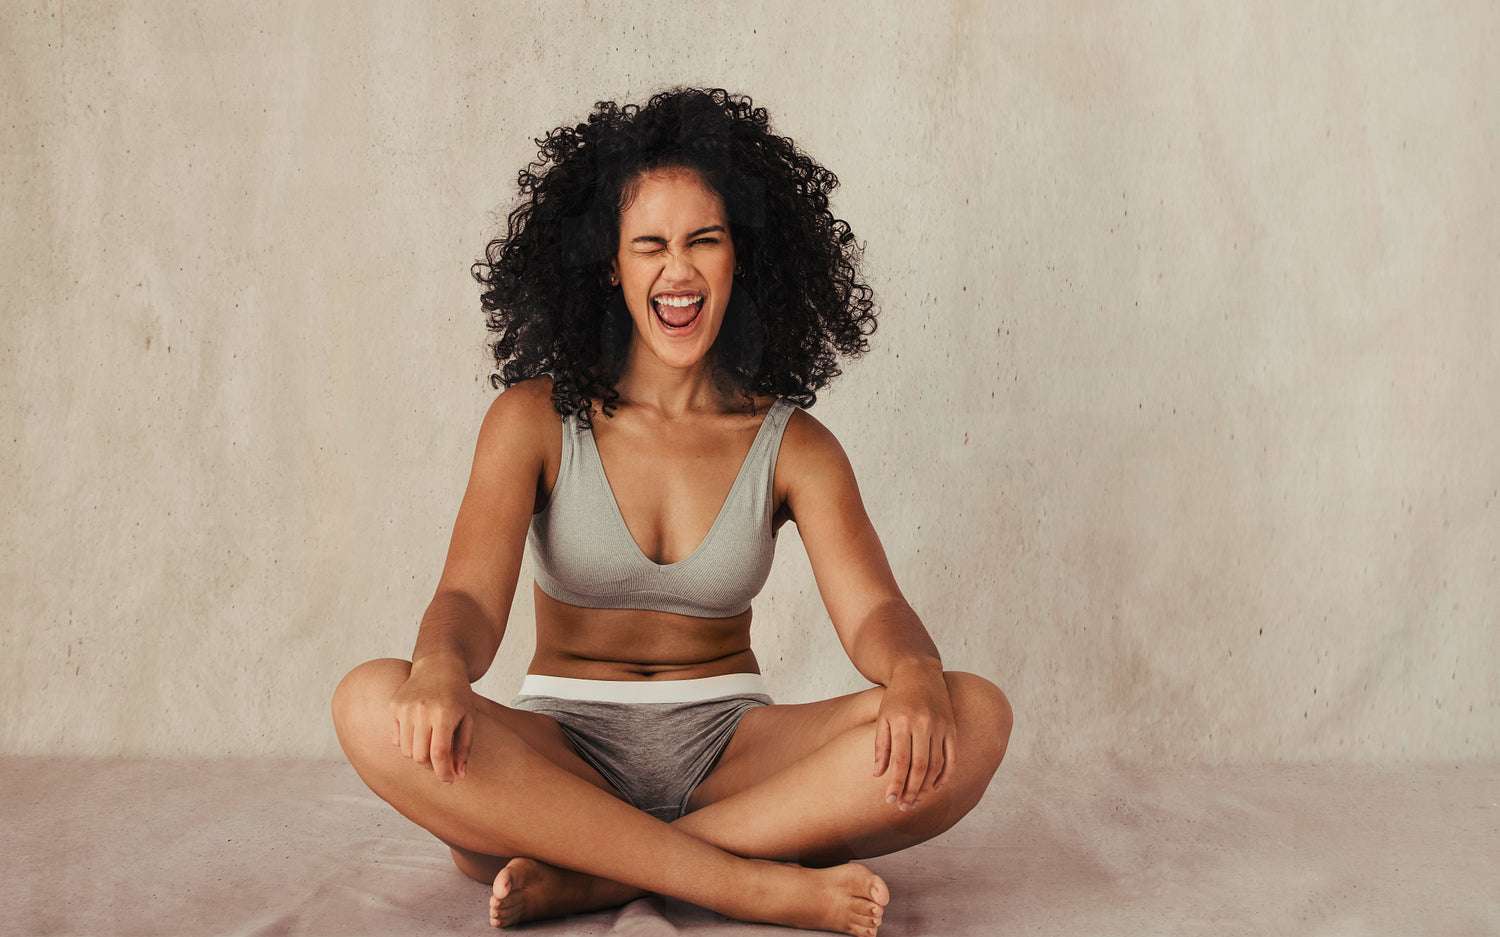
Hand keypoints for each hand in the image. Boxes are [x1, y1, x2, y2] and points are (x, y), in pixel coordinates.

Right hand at [388, 660, 475, 784]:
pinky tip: (418, 730)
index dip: (442, 772)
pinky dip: (405, 742)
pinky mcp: (393, 706)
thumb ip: (464, 747)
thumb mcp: (468, 718)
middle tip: (440, 760)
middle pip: (420, 756)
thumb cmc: (457, 694)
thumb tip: (460, 775)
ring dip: (418, 754)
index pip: (439, 754)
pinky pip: (395, 739)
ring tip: (430, 743)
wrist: (438, 665)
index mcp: (444, 714)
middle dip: (430, 765)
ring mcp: (405, 708)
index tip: (447, 782)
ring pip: (405, 751)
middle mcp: (422, 711)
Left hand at [873, 666, 954, 809]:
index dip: (896, 783)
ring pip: (936, 765)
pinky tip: (936, 788)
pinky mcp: (952, 727)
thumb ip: (881, 746)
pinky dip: (945, 775)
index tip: (890, 800)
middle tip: (903, 806)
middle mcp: (923, 725)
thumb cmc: (896, 697)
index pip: (899, 761)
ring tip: (916, 800)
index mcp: (902, 722)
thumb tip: (878, 774)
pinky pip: (952, 757)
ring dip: (926, 787)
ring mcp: (940, 726)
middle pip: (919, 767)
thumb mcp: (883, 718)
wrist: (918, 671)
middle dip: (911, 790)